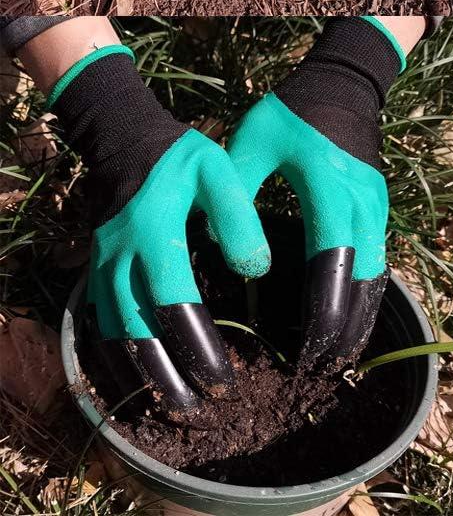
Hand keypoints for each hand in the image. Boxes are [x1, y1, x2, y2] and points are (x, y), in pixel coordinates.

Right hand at [49, 46, 269, 414]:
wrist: (128, 140)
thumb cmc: (183, 158)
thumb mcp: (219, 173)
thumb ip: (239, 218)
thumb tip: (258, 270)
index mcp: (154, 231)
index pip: (174, 300)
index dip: (197, 343)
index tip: (225, 376)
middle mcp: (120, 255)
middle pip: (137, 328)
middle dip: (167, 375)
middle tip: (199, 411)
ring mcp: (101, 265)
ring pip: (113, 332)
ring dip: (139, 374)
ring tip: (172, 407)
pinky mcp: (95, 271)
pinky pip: (99, 323)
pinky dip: (114, 357)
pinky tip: (136, 383)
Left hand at [227, 17, 402, 368]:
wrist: (341, 84)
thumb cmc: (288, 114)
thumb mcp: (251, 144)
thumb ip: (235, 195)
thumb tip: (221, 253)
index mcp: (327, 183)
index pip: (332, 254)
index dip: (324, 305)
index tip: (306, 348)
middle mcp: (361, 197)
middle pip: (364, 273)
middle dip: (345, 325)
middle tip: (320, 369)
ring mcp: (377, 202)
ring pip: (377, 271)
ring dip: (360, 315)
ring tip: (337, 358)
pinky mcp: (379, 206)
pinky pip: (379, 258)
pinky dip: (366, 294)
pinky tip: (351, 321)